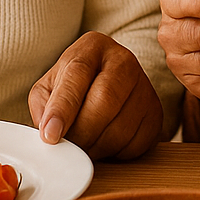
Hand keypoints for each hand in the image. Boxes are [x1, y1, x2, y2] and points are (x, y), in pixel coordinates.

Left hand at [29, 31, 163, 159]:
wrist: (107, 85)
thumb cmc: (73, 87)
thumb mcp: (49, 87)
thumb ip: (43, 106)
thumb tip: (48, 133)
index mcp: (92, 47)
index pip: (78, 74)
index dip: (63, 108)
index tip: (51, 136)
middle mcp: (123, 60)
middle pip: (104, 101)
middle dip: (81, 133)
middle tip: (67, 148)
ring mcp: (144, 86)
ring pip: (121, 127)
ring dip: (96, 147)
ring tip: (83, 146)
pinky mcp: (156, 113)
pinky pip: (137, 143)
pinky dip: (116, 152)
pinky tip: (104, 143)